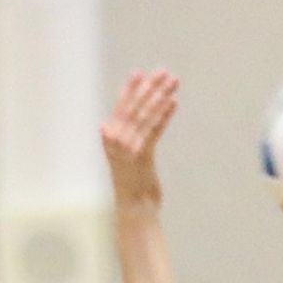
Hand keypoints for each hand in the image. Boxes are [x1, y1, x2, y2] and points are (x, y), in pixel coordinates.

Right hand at [101, 69, 178, 208]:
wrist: (134, 209)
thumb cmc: (133, 184)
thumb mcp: (126, 158)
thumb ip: (128, 139)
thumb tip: (136, 125)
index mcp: (109, 135)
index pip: (122, 106)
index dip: (132, 88)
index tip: (142, 73)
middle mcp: (115, 137)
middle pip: (135, 105)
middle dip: (151, 87)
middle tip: (165, 72)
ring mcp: (127, 145)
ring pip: (146, 114)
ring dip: (161, 96)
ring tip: (173, 82)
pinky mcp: (141, 154)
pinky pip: (154, 129)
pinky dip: (164, 115)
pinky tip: (173, 102)